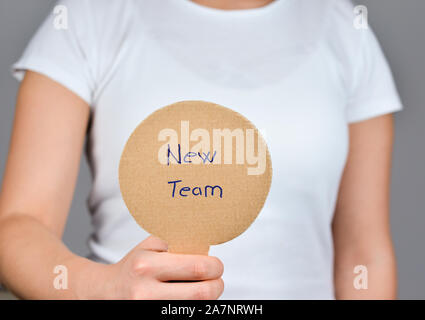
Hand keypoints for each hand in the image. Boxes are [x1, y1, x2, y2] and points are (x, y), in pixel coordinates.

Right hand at [95, 236, 223, 299]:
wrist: (105, 292)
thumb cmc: (133, 266)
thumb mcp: (149, 247)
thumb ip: (176, 244)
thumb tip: (206, 251)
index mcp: (146, 266)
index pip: (197, 268)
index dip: (215, 267)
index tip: (217, 265)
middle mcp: (145, 292)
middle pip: (201, 294)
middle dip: (217, 286)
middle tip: (217, 280)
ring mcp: (148, 311)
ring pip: (194, 309)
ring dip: (206, 299)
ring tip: (203, 288)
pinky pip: (183, 316)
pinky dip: (192, 307)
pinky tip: (188, 299)